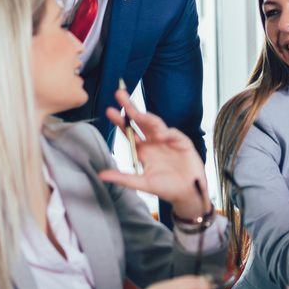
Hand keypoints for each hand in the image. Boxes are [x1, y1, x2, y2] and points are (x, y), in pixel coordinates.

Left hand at [99, 89, 207, 218]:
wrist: (188, 194)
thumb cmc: (166, 188)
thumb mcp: (142, 183)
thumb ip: (122, 178)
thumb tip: (101, 175)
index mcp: (143, 150)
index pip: (129, 132)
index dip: (120, 121)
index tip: (109, 110)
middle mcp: (154, 142)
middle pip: (141, 121)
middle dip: (131, 107)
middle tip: (120, 94)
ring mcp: (168, 140)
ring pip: (156, 124)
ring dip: (148, 118)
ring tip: (139, 115)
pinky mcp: (183, 143)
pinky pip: (174, 134)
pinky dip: (168, 133)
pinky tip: (161, 135)